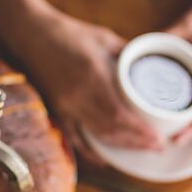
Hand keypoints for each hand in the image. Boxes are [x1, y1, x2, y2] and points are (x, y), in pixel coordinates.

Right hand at [11, 7, 161, 162]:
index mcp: (93, 76)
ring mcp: (65, 105)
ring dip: (119, 147)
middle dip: (136, 143)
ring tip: (141, 149)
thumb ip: (130, 55)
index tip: (158, 138)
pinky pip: (75, 138)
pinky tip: (106, 158)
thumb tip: (155, 67)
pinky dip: (91, 152)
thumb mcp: (106, 39)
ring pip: (95, 136)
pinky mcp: (57, 110)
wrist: (33, 34)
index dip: (139, 132)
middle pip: (110, 131)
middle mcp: (78, 95)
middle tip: (158, 147)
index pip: (119, 115)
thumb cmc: (70, 33)